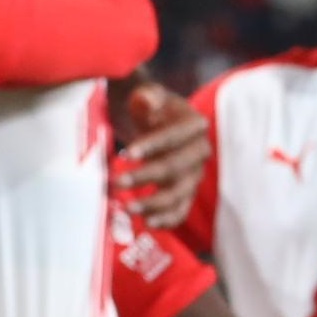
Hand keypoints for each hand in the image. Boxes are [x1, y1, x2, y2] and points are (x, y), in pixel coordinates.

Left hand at [110, 78, 208, 229]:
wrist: (153, 122)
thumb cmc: (148, 106)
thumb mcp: (146, 94)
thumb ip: (147, 96)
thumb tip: (148, 101)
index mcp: (194, 125)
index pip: (174, 137)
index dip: (152, 146)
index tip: (126, 154)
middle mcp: (199, 152)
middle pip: (174, 168)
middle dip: (145, 177)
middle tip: (117, 182)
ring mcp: (194, 175)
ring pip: (178, 194)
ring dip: (153, 204)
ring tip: (127, 208)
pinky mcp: (186, 193)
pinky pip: (181, 211)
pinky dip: (167, 220)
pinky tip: (148, 223)